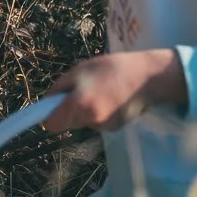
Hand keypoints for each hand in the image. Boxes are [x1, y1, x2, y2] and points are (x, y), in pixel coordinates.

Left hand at [46, 49, 188, 132]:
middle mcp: (90, 119)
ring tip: (102, 92)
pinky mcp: (115, 129)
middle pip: (68, 123)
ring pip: (83, 122)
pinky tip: (113, 100)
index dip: (50, 116)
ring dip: (87, 111)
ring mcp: (104, 126)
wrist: (149, 77)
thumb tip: (47, 102)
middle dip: (70, 110)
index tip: (54, 108)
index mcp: (79, 103)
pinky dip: (101, 113)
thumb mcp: (81, 69)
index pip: (52, 124)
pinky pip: (98, 122)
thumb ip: (60, 87)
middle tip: (83, 91)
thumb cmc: (112, 68)